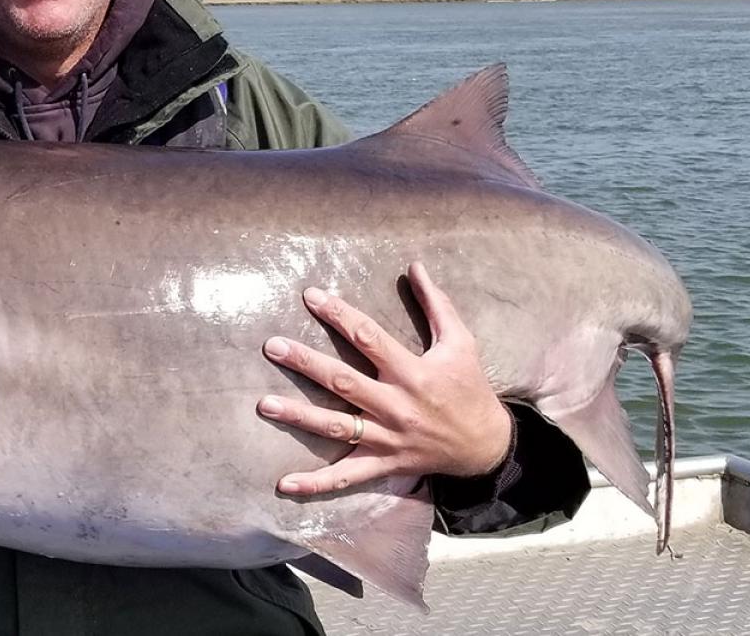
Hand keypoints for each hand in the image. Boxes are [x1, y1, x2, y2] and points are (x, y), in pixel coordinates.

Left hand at [257, 259, 513, 496]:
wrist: (485, 446)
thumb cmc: (469, 388)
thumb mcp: (461, 342)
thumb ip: (436, 304)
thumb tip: (415, 266)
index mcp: (414, 373)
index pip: (370, 338)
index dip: (339, 315)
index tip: (311, 296)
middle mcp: (397, 406)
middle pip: (344, 382)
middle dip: (306, 363)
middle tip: (273, 346)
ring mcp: (387, 439)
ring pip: (337, 427)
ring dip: (299, 416)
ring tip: (264, 404)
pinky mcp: (384, 464)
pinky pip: (346, 477)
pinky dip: (316, 483)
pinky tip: (284, 483)